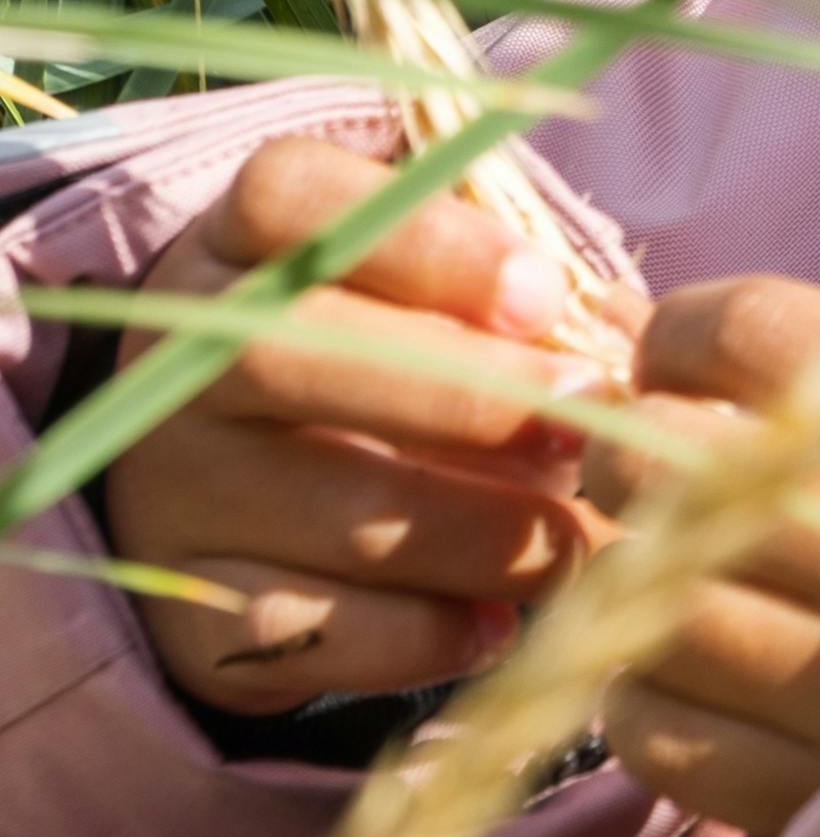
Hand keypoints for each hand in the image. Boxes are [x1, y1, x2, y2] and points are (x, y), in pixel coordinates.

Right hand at [98, 134, 625, 709]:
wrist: (251, 498)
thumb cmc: (397, 356)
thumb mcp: (438, 298)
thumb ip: (515, 300)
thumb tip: (632, 348)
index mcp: (243, 246)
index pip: (289, 199)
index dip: (427, 243)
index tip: (547, 296)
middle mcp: (179, 362)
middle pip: (289, 351)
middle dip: (466, 396)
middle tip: (589, 425)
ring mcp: (170, 491)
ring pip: (323, 504)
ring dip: (481, 533)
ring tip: (582, 540)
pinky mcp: (185, 614)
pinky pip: (297, 630)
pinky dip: (414, 637)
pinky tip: (498, 628)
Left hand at [583, 278, 819, 836]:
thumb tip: (629, 319)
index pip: (749, 329)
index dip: (680, 335)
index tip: (676, 357)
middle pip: (666, 462)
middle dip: (635, 456)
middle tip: (664, 471)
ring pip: (646, 599)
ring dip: (640, 581)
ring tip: (687, 577)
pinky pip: (657, 730)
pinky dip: (649, 696)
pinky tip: (700, 673)